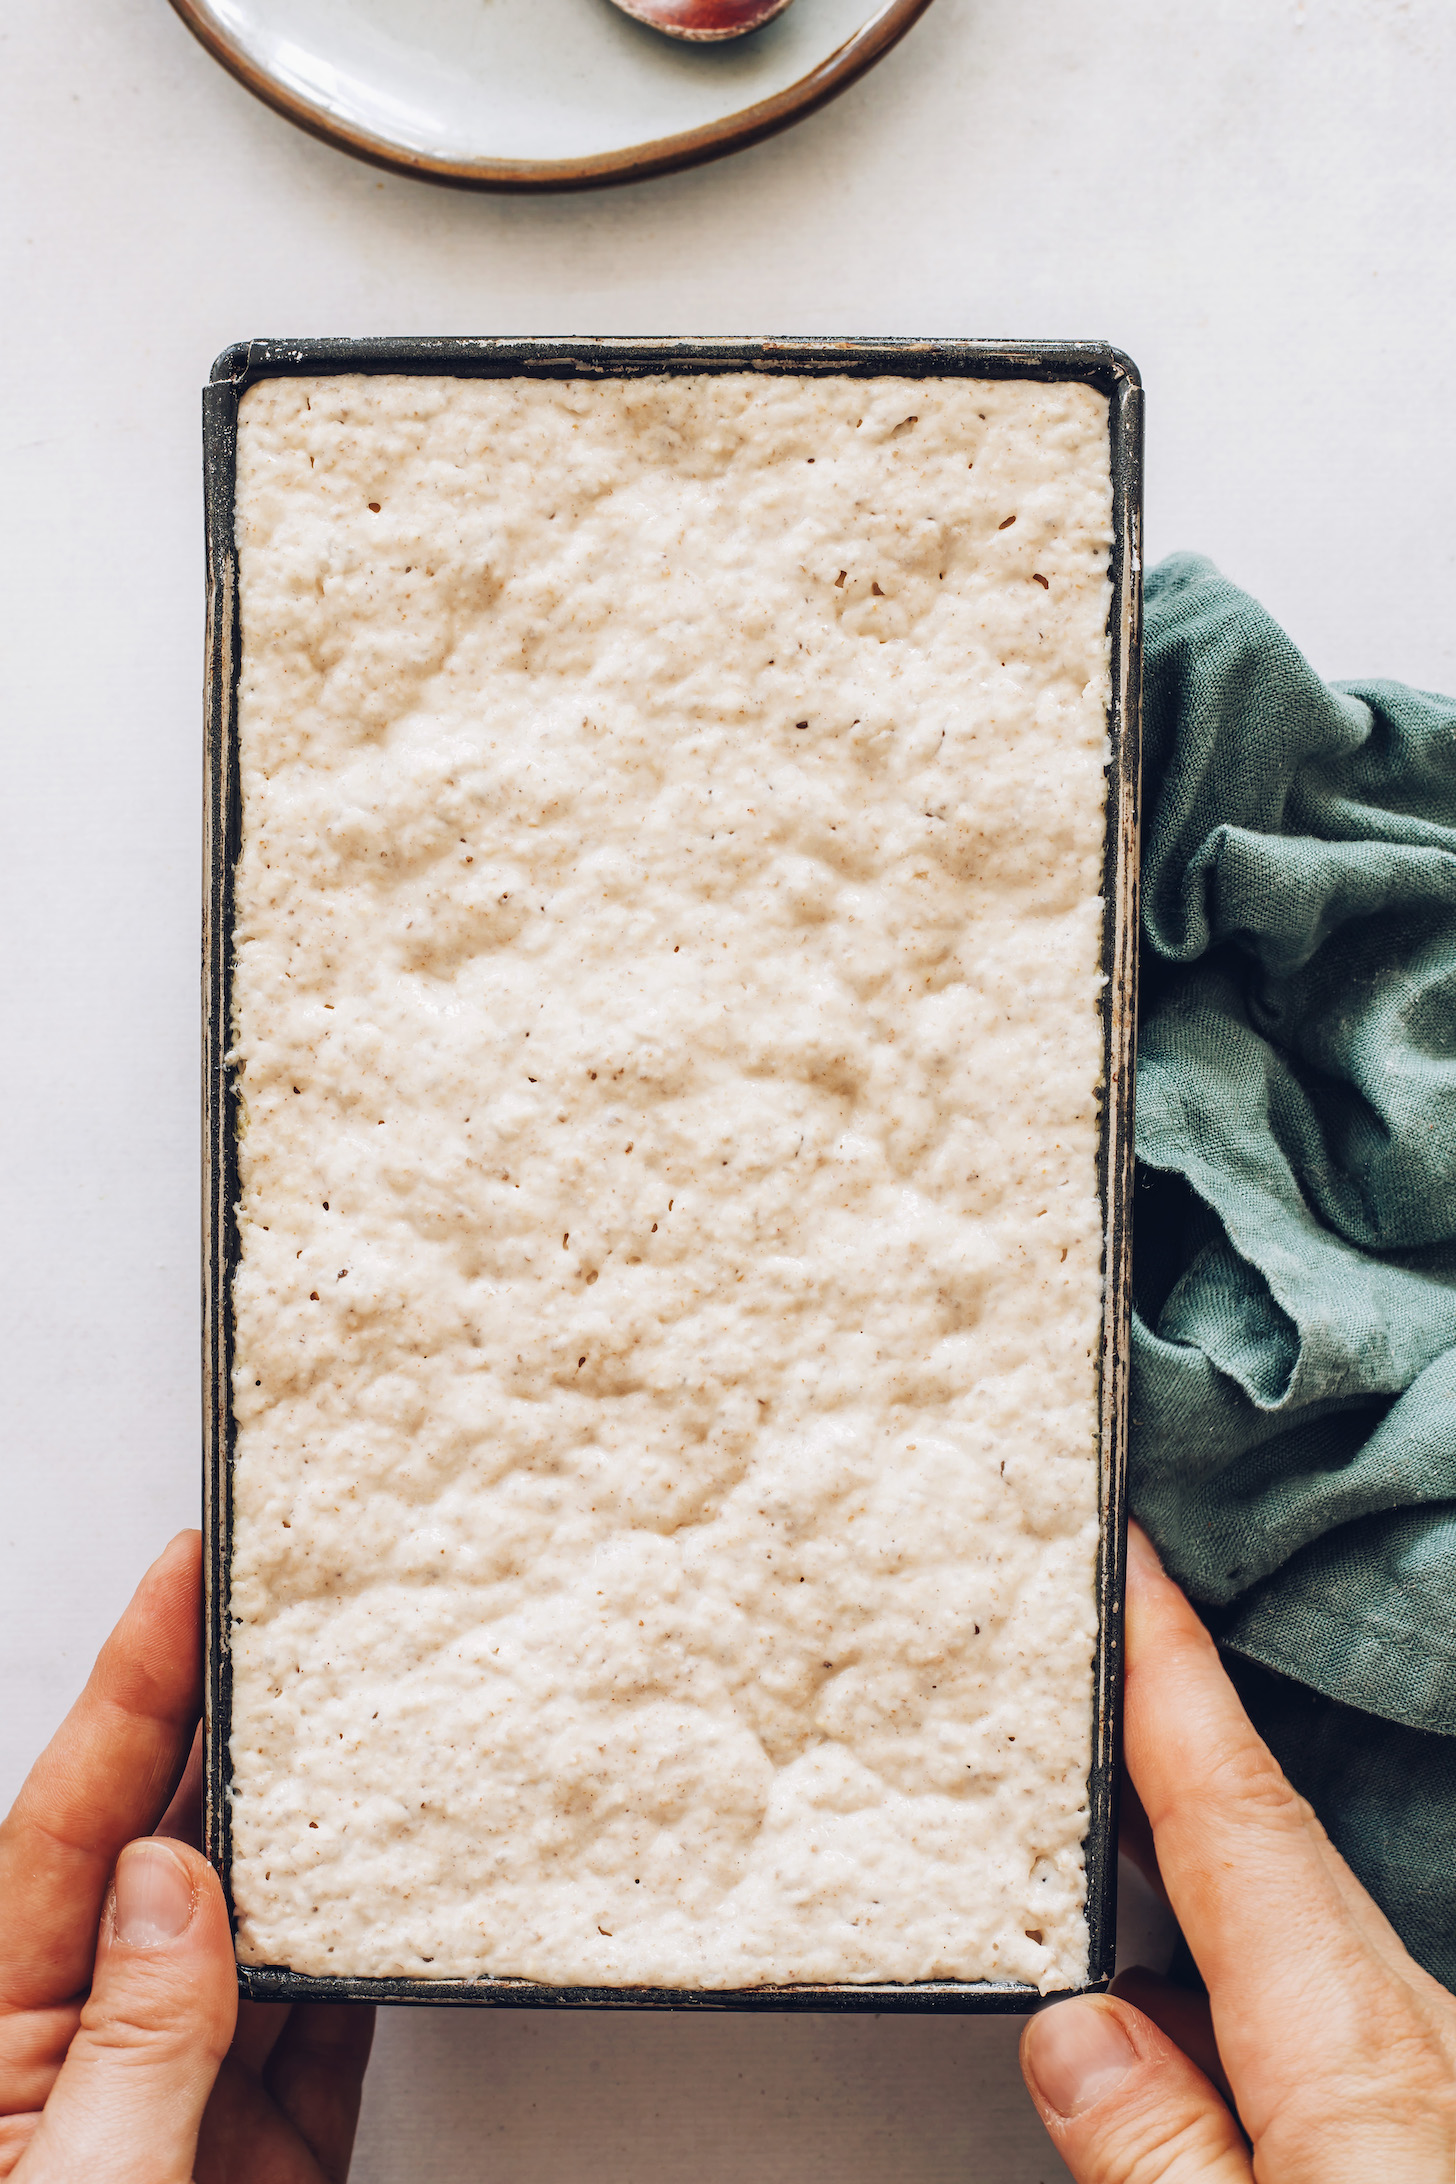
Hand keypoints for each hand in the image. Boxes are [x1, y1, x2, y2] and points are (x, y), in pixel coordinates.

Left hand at [0, 1533, 372, 2182]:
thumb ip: (132, 2044)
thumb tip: (175, 1881)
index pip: (64, 1824)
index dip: (132, 1685)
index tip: (183, 1572)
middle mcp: (87, 2048)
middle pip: (166, 1843)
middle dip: (233, 1716)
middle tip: (296, 1600)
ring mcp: (188, 2098)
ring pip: (261, 1922)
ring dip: (319, 1824)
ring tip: (372, 1707)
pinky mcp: (275, 2155)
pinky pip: (335, 2022)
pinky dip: (377, 1949)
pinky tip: (410, 1881)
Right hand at [1019, 1523, 1455, 2180]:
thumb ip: (1160, 2159)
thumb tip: (1073, 2036)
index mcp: (1360, 2055)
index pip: (1236, 1809)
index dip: (1171, 1666)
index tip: (1128, 1554)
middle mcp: (1417, 2040)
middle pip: (1265, 1839)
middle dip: (1166, 1726)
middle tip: (1077, 1638)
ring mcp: (1440, 2076)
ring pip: (1297, 1924)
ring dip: (1190, 1851)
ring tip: (1090, 1803)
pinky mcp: (1443, 2124)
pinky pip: (1320, 1999)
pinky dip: (1232, 1961)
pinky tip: (1175, 2000)